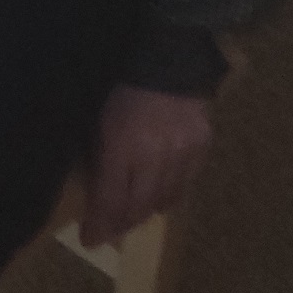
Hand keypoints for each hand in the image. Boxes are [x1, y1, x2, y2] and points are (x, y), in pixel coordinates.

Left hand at [80, 84, 212, 247]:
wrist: (166, 54)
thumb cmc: (120, 82)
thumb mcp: (96, 116)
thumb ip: (97, 154)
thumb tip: (93, 188)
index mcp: (122, 146)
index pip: (111, 200)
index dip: (100, 224)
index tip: (90, 239)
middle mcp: (155, 156)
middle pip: (139, 206)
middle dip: (121, 223)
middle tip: (110, 231)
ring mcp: (183, 153)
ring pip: (165, 199)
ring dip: (146, 210)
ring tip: (133, 215)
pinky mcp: (202, 146)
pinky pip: (186, 182)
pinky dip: (171, 192)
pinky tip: (160, 194)